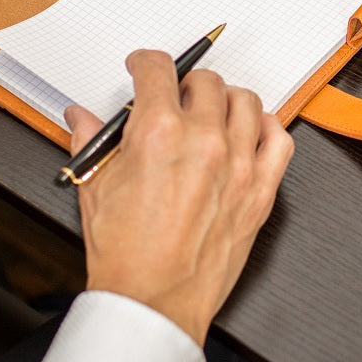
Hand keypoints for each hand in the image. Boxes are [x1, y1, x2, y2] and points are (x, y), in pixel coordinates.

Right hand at [65, 51, 293, 345]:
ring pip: (245, 101)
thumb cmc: (126, 251)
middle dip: (183, 81)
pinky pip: (279, 140)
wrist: (154, 300)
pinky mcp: (259, 192)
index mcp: (158, 132)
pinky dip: (267, 127)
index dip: (145, 61)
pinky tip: (250, 131)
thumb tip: (82, 118)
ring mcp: (237, 165)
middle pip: (204, 80)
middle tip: (172, 96)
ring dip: (224, 98)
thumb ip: (90, 140)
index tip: (143, 66)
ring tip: (210, 109)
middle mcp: (203, 141)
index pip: (157, 69)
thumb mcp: (95, 185)